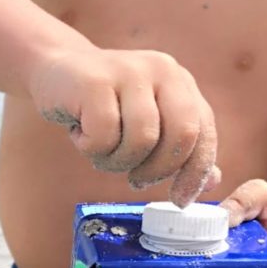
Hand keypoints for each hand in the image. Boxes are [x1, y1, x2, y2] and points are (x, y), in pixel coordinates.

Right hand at [30, 46, 219, 207]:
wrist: (55, 67)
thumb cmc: (102, 102)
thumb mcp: (146, 119)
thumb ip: (177, 145)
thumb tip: (211, 180)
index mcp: (180, 81)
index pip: (203, 132)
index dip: (195, 173)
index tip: (180, 200)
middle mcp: (162, 70)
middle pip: (180, 135)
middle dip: (158, 170)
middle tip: (136, 179)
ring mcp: (129, 72)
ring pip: (141, 139)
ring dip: (118, 161)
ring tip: (102, 153)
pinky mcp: (94, 81)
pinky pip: (104, 135)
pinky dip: (91, 148)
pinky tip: (80, 134)